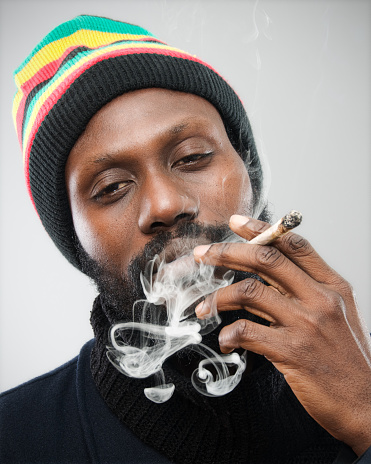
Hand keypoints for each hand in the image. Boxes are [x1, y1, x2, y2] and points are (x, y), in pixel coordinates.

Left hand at [194, 215, 370, 456]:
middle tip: (202, 255)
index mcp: (332, 285)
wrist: (365, 403)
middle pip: (265, 259)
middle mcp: (320, 298)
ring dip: (219, 297)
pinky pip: (247, 331)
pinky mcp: (293, 352)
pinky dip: (228, 334)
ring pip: (249, 292)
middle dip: (227, 253)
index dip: (260, 228)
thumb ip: (303, 291)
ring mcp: (306, 324)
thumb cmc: (345, 357)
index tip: (235, 222)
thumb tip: (262, 275)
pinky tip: (224, 340)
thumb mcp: (335, 314)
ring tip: (204, 307)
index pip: (292, 245)